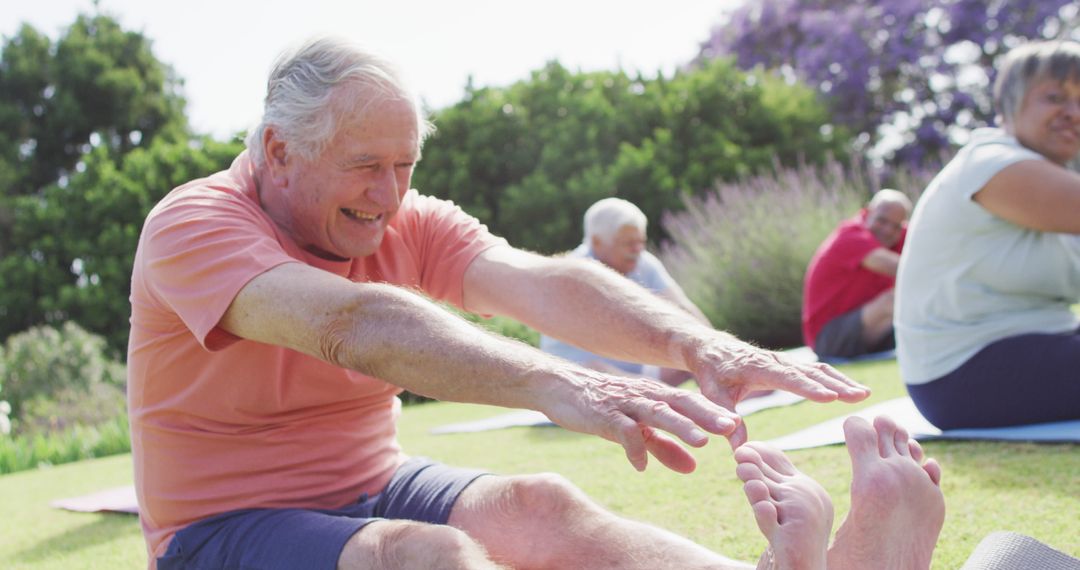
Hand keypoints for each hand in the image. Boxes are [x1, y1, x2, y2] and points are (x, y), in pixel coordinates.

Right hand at [540, 367, 741, 473]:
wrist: (560, 386)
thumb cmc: (602, 406)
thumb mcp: (636, 428)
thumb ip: (664, 446)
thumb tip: (694, 467)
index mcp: (655, 396)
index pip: (691, 402)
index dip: (714, 413)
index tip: (741, 427)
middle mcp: (644, 396)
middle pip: (680, 404)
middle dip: (707, 415)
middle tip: (732, 427)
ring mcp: (623, 403)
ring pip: (657, 413)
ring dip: (680, 427)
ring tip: (702, 443)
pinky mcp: (602, 414)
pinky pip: (621, 430)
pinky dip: (633, 447)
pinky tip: (642, 466)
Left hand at [691, 341, 870, 447]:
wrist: (712, 348)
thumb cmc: (711, 373)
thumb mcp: (711, 394)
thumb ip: (724, 417)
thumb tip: (738, 448)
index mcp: (755, 367)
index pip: (786, 378)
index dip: (808, 388)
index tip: (830, 397)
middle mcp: (774, 361)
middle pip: (808, 372)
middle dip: (835, 384)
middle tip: (859, 397)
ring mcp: (785, 362)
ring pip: (817, 369)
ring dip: (841, 381)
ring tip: (864, 394)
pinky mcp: (790, 365)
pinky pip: (816, 370)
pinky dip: (836, 378)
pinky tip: (852, 390)